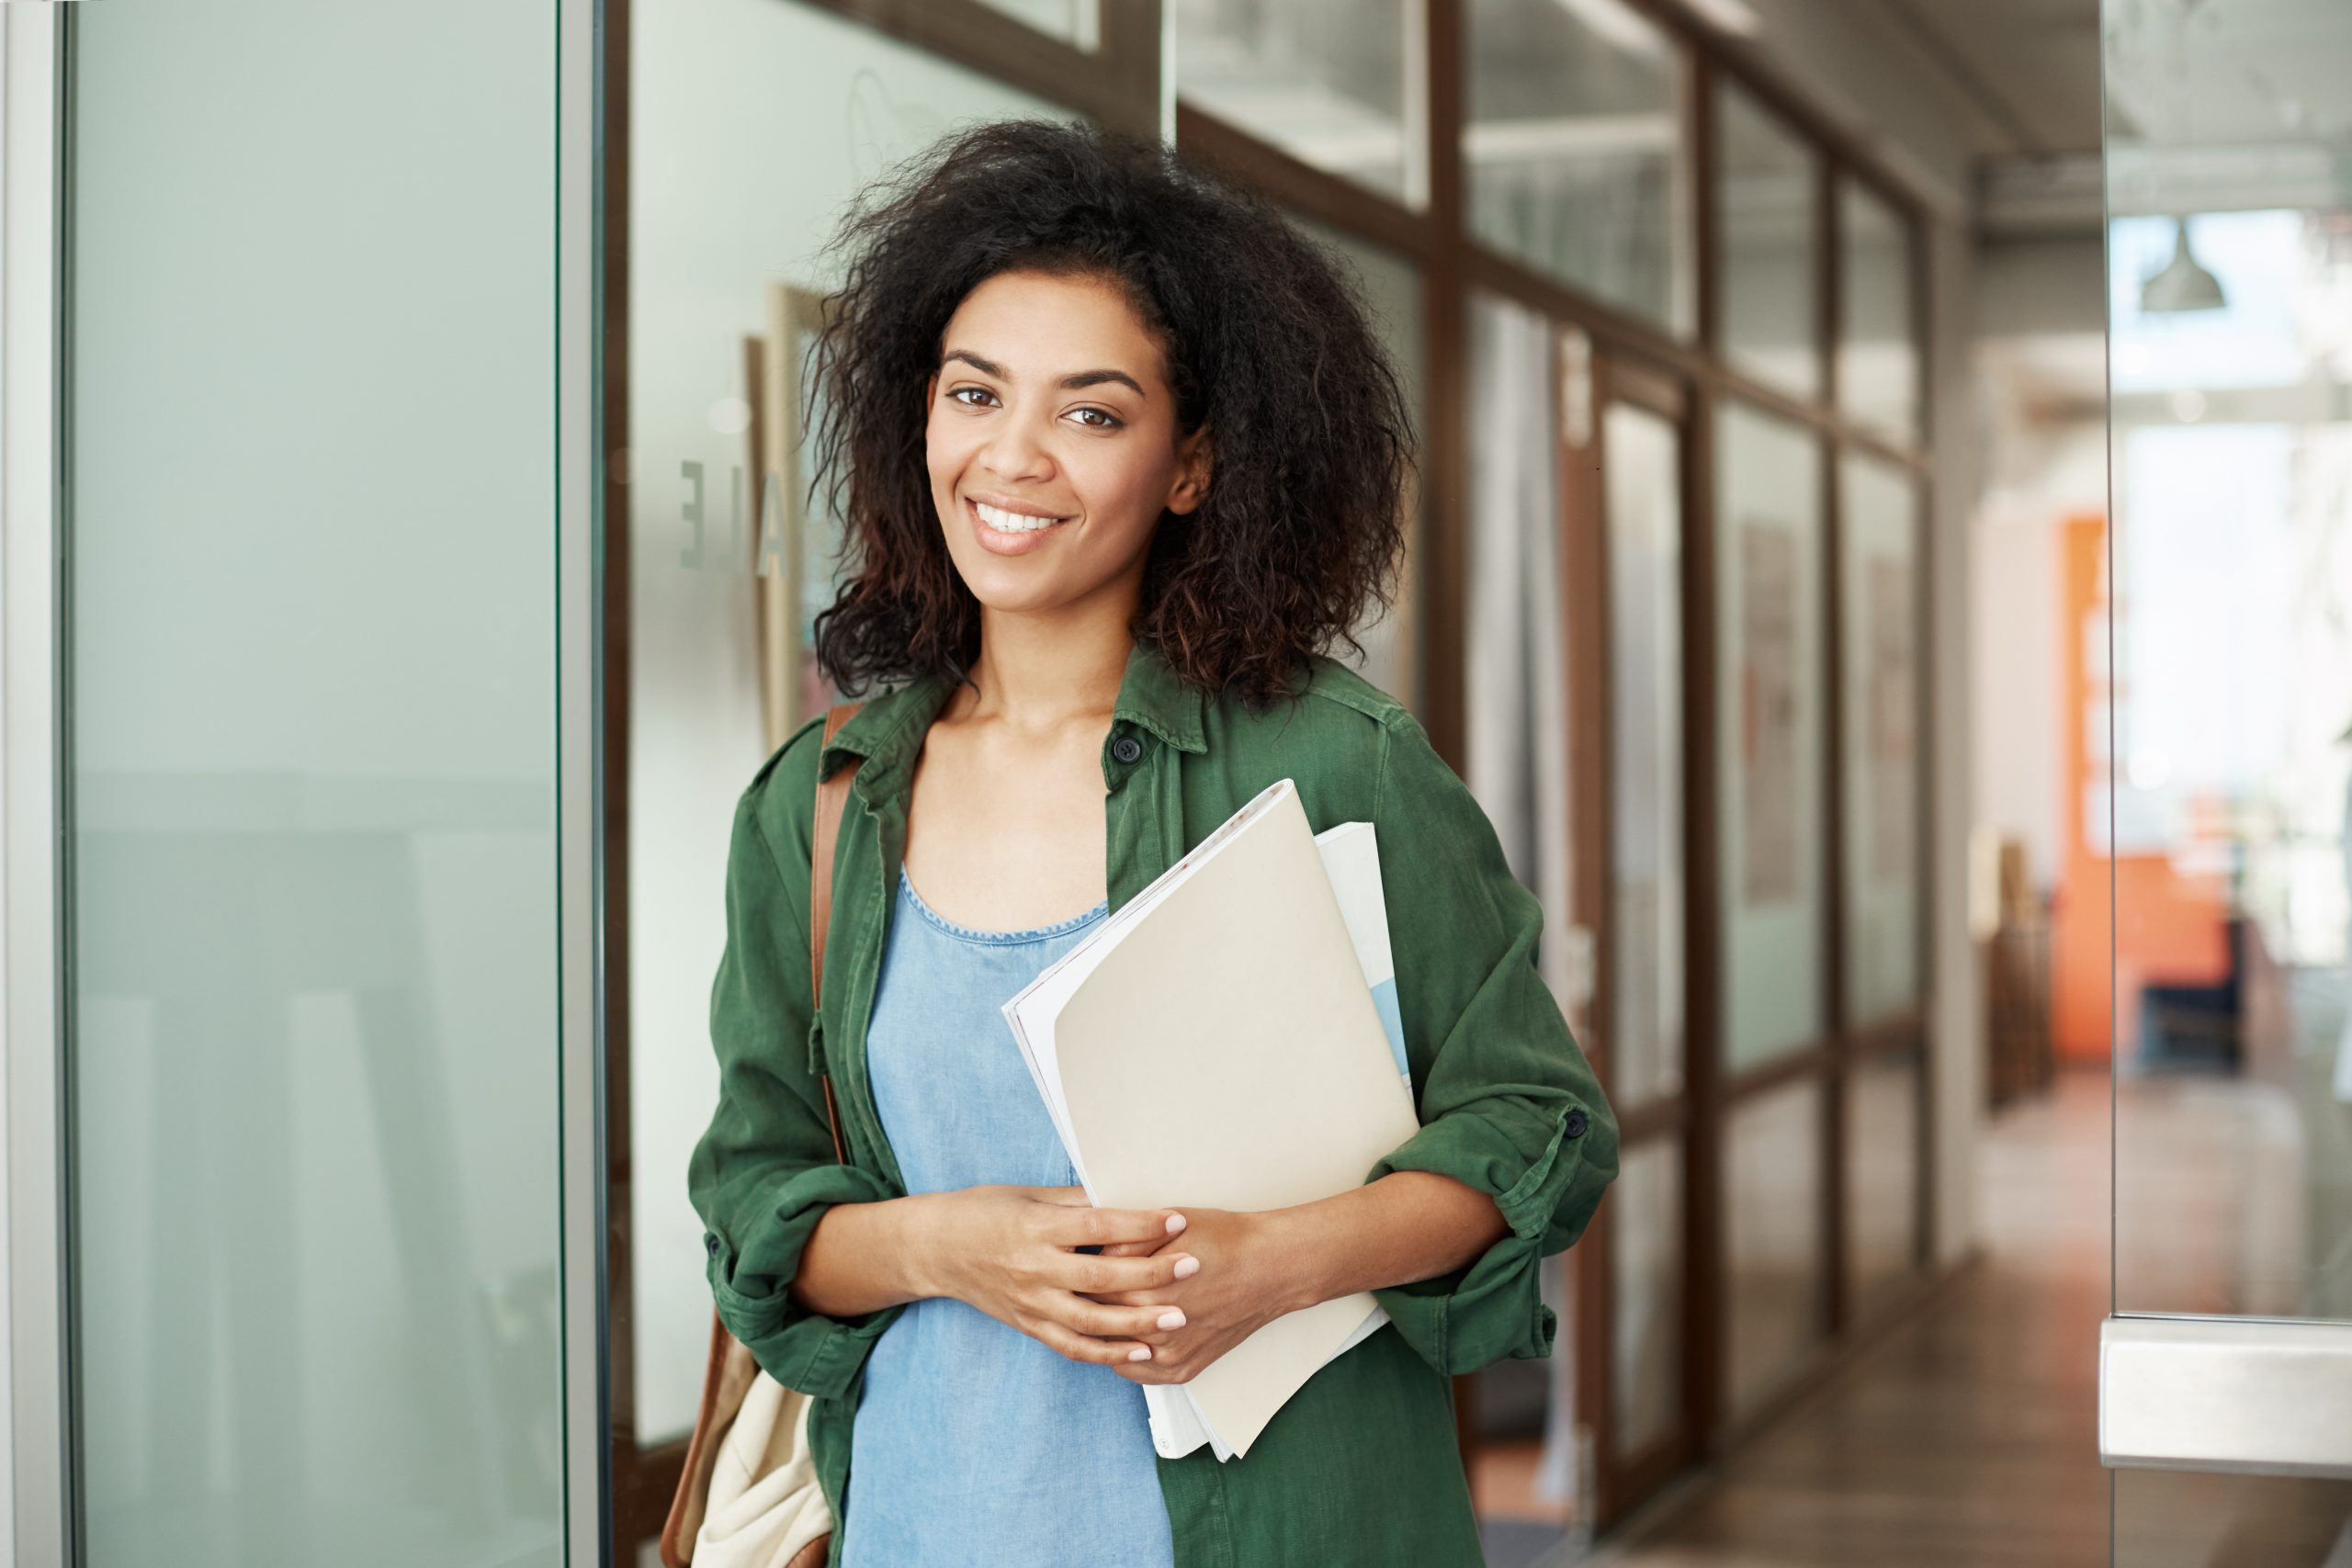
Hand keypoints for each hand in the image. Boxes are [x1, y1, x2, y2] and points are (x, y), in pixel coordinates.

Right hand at [914, 1185, 1199, 1368]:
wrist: (934, 1249)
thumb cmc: (983, 1212)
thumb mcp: (1029, 1195)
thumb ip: (1077, 1200)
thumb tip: (1127, 1196)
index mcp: (1036, 1228)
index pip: (1099, 1226)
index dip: (1141, 1224)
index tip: (1177, 1219)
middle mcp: (1034, 1269)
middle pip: (1102, 1277)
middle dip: (1152, 1274)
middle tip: (1193, 1266)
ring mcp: (1031, 1302)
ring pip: (1092, 1320)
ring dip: (1139, 1323)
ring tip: (1179, 1318)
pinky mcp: (1029, 1325)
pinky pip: (1072, 1345)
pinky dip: (1108, 1352)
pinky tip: (1141, 1351)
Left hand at [1089, 1206, 1308, 1384]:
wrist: (1271, 1268)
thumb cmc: (1224, 1240)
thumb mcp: (1170, 1225)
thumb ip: (1125, 1240)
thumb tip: (1091, 1251)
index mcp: (1146, 1289)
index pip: (1091, 1289)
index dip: (1084, 1274)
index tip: (1078, 1266)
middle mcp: (1157, 1330)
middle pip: (1099, 1321)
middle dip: (1090, 1303)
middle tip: (1082, 1289)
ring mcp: (1171, 1355)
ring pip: (1114, 1349)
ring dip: (1107, 1331)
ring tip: (1104, 1310)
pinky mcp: (1183, 1370)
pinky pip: (1137, 1371)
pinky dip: (1127, 1354)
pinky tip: (1128, 1333)